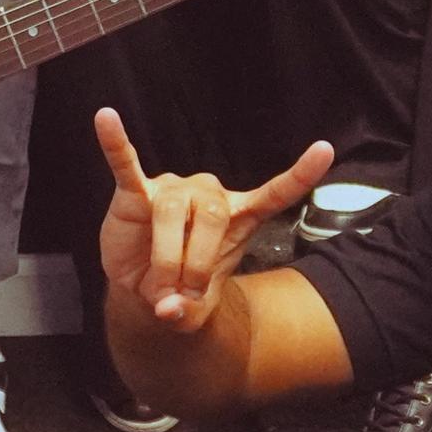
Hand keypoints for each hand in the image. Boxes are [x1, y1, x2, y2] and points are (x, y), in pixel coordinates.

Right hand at [96, 106, 332, 326]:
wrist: (144, 292)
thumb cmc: (179, 290)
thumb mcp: (193, 312)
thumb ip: (188, 314)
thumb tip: (169, 310)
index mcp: (236, 217)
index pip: (276, 192)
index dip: (300, 174)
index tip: (325, 150)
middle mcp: (208, 195)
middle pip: (214, 215)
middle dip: (200, 261)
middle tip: (184, 292)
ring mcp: (171, 190)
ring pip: (173, 212)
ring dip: (167, 257)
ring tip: (159, 286)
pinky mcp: (135, 192)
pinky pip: (125, 164)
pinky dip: (116, 143)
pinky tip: (105, 118)